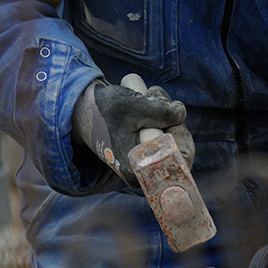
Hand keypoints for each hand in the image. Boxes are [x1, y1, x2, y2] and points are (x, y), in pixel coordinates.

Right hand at [72, 80, 194, 185]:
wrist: (86, 111)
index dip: (181, 136)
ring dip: (168, 114)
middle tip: (156, 98)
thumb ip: (160, 110)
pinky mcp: (148, 151)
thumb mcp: (132, 106)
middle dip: (174, 119)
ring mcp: (147, 162)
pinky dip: (164, 116)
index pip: (178, 161)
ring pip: (175, 138)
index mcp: (138, 169)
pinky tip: (149, 104)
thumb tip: (181, 114)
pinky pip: (168, 135)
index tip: (172, 114)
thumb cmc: (104, 110)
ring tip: (148, 95)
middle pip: (180, 149)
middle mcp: (144, 172)